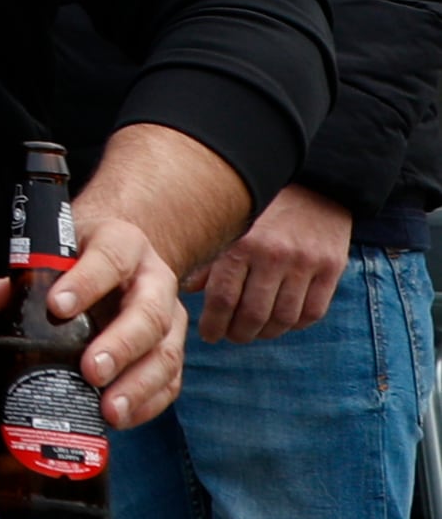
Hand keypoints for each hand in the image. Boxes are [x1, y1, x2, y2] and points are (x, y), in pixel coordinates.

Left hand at [0, 124, 253, 426]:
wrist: (126, 252)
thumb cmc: (83, 254)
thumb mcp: (58, 248)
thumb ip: (27, 272)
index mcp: (123, 245)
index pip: (109, 260)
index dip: (85, 283)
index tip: (57, 307)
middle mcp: (155, 280)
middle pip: (148, 314)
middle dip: (120, 346)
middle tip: (92, 371)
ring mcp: (171, 317)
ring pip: (166, 352)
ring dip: (139, 385)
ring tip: (110, 410)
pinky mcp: (173, 347)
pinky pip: (170, 379)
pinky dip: (148, 402)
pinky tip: (123, 418)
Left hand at [200, 183, 353, 343]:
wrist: (314, 181)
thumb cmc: (261, 205)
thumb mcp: (229, 223)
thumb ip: (209, 258)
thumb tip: (186, 291)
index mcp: (242, 243)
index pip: (222, 299)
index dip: (213, 324)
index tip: (207, 335)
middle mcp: (274, 255)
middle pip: (253, 315)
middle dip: (237, 334)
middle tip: (230, 336)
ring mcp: (306, 263)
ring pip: (283, 319)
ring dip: (266, 333)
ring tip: (254, 332)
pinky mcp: (331, 268)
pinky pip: (313, 312)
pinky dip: (295, 324)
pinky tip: (282, 322)